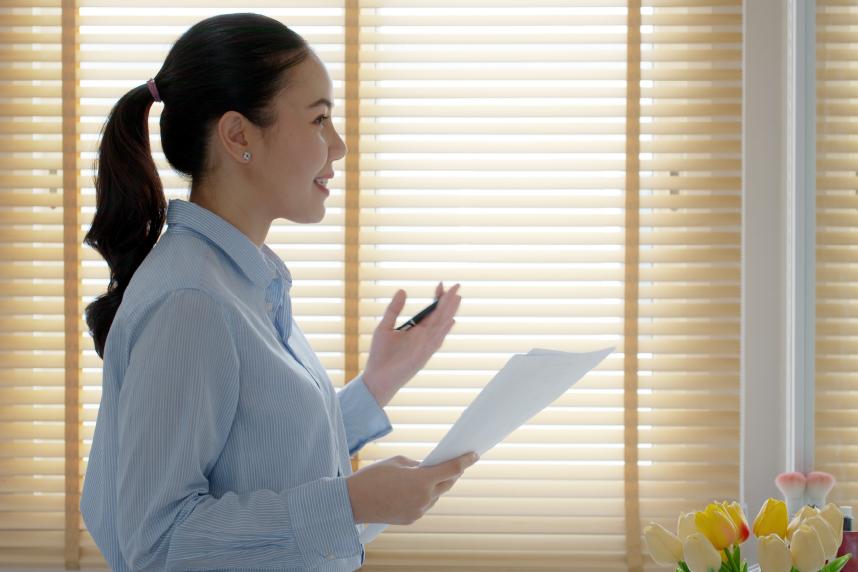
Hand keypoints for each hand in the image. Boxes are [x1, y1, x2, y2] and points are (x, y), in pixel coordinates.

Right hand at [346, 452, 478, 524]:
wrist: (353, 502)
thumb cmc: (373, 477)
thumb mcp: (398, 462)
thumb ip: (418, 464)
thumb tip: (429, 468)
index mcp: (422, 480)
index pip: (452, 470)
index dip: (465, 461)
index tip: (474, 454)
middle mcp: (424, 498)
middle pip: (447, 483)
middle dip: (451, 473)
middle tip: (451, 462)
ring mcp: (419, 510)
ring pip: (435, 495)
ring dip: (435, 485)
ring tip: (426, 476)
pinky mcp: (412, 519)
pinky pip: (424, 504)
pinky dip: (424, 495)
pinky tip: (413, 489)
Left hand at [363, 283, 461, 406]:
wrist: (376, 378)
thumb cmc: (380, 356)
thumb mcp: (384, 327)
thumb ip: (394, 310)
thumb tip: (402, 290)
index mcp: (416, 330)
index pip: (431, 311)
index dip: (437, 298)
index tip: (441, 284)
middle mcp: (423, 337)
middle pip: (439, 316)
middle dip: (448, 302)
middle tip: (457, 286)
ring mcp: (424, 346)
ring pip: (440, 326)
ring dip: (449, 312)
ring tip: (457, 298)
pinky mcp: (422, 355)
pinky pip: (434, 341)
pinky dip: (442, 331)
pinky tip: (450, 320)